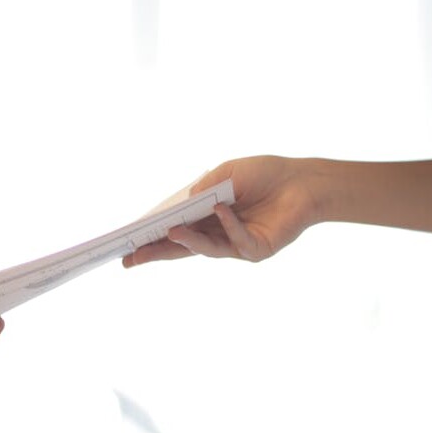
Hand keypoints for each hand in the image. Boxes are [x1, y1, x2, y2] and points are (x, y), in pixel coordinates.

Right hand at [122, 156, 319, 266]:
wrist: (303, 181)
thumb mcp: (227, 173)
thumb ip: (204, 188)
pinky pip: (237, 240)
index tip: (127, 245)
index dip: (152, 238)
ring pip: (205, 248)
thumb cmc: (265, 174)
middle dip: (156, 252)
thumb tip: (182, 204)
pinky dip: (228, 224)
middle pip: (182, 248)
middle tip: (131, 259)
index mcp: (206, 218)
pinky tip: (220, 209)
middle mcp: (217, 235)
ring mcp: (236, 245)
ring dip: (187, 240)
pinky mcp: (256, 250)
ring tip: (170, 230)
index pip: (174, 231)